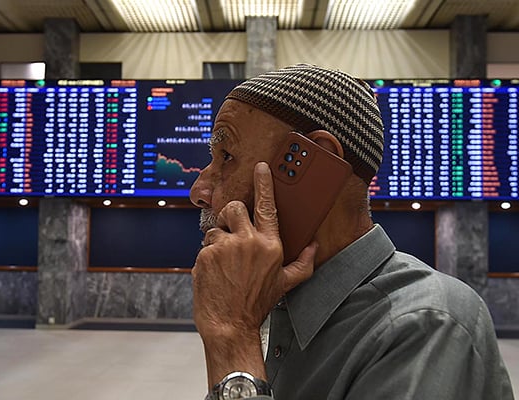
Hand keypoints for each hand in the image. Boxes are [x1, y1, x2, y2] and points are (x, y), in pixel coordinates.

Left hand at [192, 162, 317, 338]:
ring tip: (224, 264)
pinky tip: (215, 273)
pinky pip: (204, 246)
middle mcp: (248, 242)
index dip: (264, 183)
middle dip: (230, 216)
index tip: (262, 167)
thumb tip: (314, 247)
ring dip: (218, 242)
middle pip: (234, 208)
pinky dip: (207, 257)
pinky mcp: (205, 255)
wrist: (230, 325)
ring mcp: (224, 247)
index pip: (267, 206)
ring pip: (215, 228)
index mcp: (270, 245)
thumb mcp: (285, 284)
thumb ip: (304, 263)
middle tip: (231, 231)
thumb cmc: (257, 305)